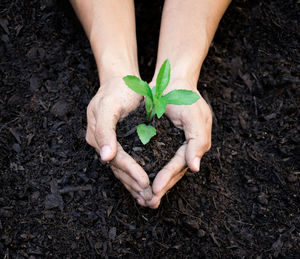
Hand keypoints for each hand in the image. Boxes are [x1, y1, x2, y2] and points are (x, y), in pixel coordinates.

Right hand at [85, 78, 152, 201]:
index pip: (116, 159)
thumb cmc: (116, 91)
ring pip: (122, 170)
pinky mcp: (119, 144)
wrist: (119, 82)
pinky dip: (134, 176)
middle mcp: (102, 144)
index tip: (145, 183)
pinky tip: (143, 186)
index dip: (130, 171)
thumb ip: (105, 130)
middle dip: (134, 184)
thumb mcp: (109, 105)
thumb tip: (105, 157)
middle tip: (150, 199)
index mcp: (97, 136)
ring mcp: (110, 145)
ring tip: (149, 199)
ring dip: (134, 185)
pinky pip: (126, 164)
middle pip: (118, 169)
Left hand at [145, 79, 211, 208]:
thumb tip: (195, 168)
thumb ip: (197, 142)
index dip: (167, 178)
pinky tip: (137, 180)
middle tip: (147, 202)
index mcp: (193, 145)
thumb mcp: (195, 116)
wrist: (171, 81)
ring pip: (161, 168)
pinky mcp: (157, 141)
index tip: (154, 190)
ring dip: (152, 184)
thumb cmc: (186, 97)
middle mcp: (181, 148)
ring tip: (142, 199)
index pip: (179, 165)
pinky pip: (152, 158)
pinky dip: (145, 170)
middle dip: (160, 187)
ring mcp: (169, 145)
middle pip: (171, 172)